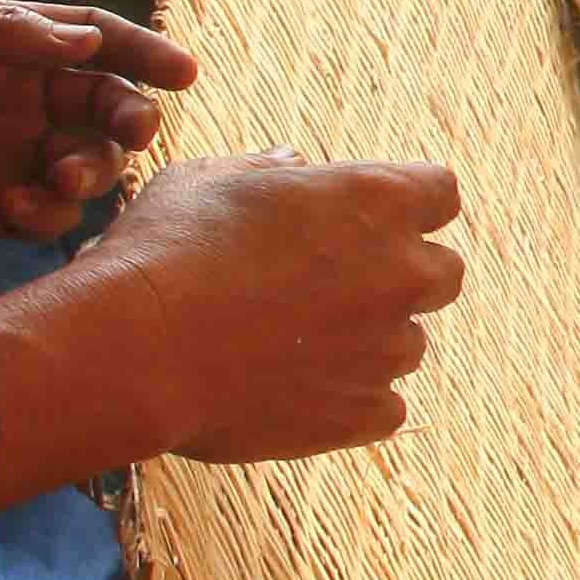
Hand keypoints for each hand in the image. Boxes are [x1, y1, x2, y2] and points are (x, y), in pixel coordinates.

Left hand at [0, 2, 198, 245]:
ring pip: (92, 162)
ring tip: (57, 180)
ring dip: (90, 171)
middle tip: (136, 133)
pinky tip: (13, 210)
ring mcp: (12, 155)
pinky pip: (53, 213)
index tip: (184, 73)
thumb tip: (89, 43)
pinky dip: (48, 214)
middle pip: (107, 105)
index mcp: (12, 50)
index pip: (94, 39)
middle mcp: (20, 101)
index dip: (143, 50)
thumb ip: (12, 33)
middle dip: (128, 118)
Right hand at [0, 154, 469, 503]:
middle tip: (333, 285)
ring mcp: (387, 348)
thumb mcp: (206, 181)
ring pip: (407, 343)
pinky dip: (349, 402)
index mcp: (376, 201)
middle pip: (443, 272)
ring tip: (287, 344)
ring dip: (367, 341)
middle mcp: (400, 273)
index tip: (366, 218)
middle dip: (402, 275)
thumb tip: (293, 165)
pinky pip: (383, 407)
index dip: (407, 205)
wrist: (135, 351)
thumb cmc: (163, 251)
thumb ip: (266, 170)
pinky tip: (292, 392)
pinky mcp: (363, 414)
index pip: (441, 192)